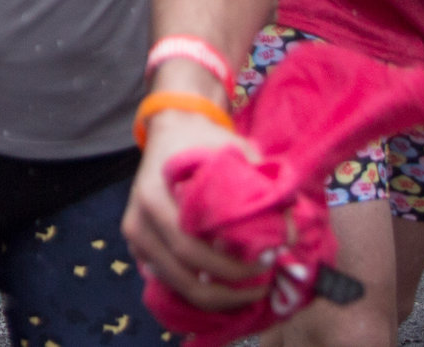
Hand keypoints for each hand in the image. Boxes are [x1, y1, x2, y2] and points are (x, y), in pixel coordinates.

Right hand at [122, 111, 271, 313]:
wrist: (171, 128)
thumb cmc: (204, 142)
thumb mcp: (236, 154)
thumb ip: (263, 189)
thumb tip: (288, 235)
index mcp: (154, 198)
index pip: (191, 250)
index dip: (231, 268)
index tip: (267, 262)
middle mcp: (138, 221)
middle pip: (184, 277)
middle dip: (228, 291)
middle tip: (262, 284)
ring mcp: (134, 236)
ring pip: (176, 285)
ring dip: (215, 295)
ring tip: (248, 286)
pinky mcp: (138, 246)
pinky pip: (169, 280)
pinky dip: (198, 289)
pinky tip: (224, 282)